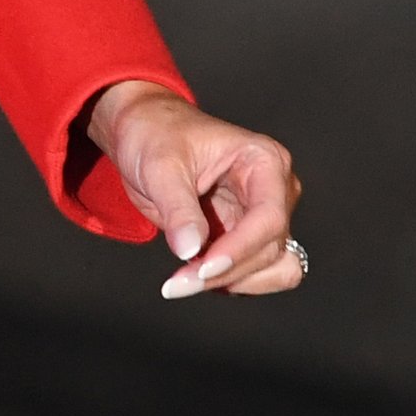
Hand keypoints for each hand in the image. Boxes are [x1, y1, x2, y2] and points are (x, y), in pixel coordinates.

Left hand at [86, 79, 303, 299]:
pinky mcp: (247, 236)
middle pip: (271, 250)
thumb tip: (191, 250)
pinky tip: (192, 275)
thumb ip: (178, 207)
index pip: (268, 218)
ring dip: (232, 282)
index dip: (240, 250)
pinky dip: (228, 281)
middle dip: (225, 271)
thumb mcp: (159, 164)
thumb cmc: (154, 133)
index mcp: (263, 160)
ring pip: (273, 269)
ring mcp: (263, 216)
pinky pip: (254, 273)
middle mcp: (274, 190)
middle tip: (177, 283)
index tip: (202, 269)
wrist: (141, 131)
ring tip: (183, 280)